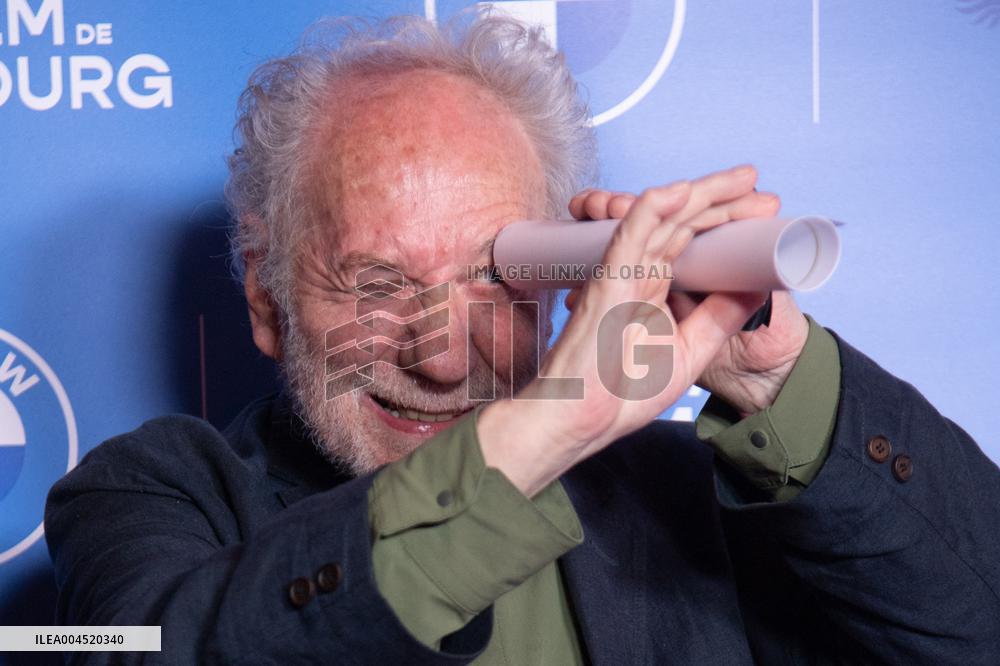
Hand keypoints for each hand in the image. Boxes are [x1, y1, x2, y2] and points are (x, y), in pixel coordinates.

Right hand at [478, 165, 782, 495]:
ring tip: (740, 177)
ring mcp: (624, 275)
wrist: (581, 420)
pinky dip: (651, 211)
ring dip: (701, 194)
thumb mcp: (689, 352)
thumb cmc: (620, 393)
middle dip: (722, 199)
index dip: (726, 220)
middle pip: (684, 223)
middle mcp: (640, 274)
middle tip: (756, 180)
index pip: (693, 241)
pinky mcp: (607, 282)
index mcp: (655, 288)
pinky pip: (629, 237)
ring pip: (664, 221)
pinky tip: (678, 191)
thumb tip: (757, 282)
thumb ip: (719, 317)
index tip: (764, 206)